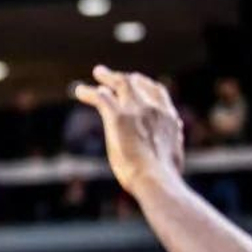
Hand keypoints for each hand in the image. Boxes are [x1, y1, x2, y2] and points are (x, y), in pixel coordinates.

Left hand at [74, 66, 185, 194]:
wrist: (156, 179)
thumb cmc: (163, 177)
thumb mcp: (172, 156)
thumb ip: (170, 144)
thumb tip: (173, 146)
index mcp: (169, 119)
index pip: (159, 94)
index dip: (146, 87)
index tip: (139, 84)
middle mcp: (154, 109)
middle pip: (139, 83)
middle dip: (126, 77)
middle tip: (115, 76)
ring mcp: (136, 110)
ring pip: (120, 83)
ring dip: (107, 76)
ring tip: (98, 72)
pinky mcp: (118, 116)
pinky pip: (100, 97)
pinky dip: (88, 92)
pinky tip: (78, 92)